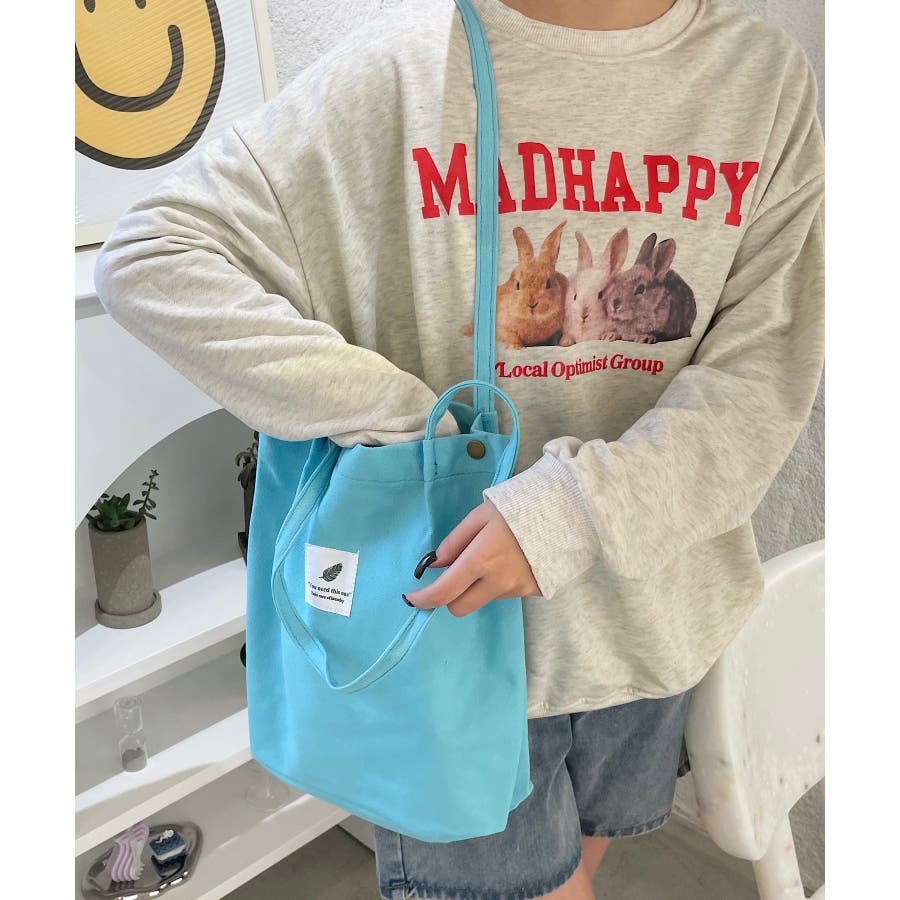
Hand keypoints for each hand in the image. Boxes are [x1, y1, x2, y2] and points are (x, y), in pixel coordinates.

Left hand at [402, 499, 540, 616]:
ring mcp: (518, 589)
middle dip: (451, 595)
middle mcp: (498, 582)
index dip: (424, 598)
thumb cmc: (520, 506)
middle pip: (460, 607)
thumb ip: (454, 541)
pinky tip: (515, 559)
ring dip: (480, 585)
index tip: (413, 596)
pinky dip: (502, 581)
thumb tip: (434, 565)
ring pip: (484, 598)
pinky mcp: (534, 592)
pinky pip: (506, 592)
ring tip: (497, 554)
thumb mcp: (481, 514)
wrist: (568, 510)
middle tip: (455, 573)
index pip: (444, 592)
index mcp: (481, 560)